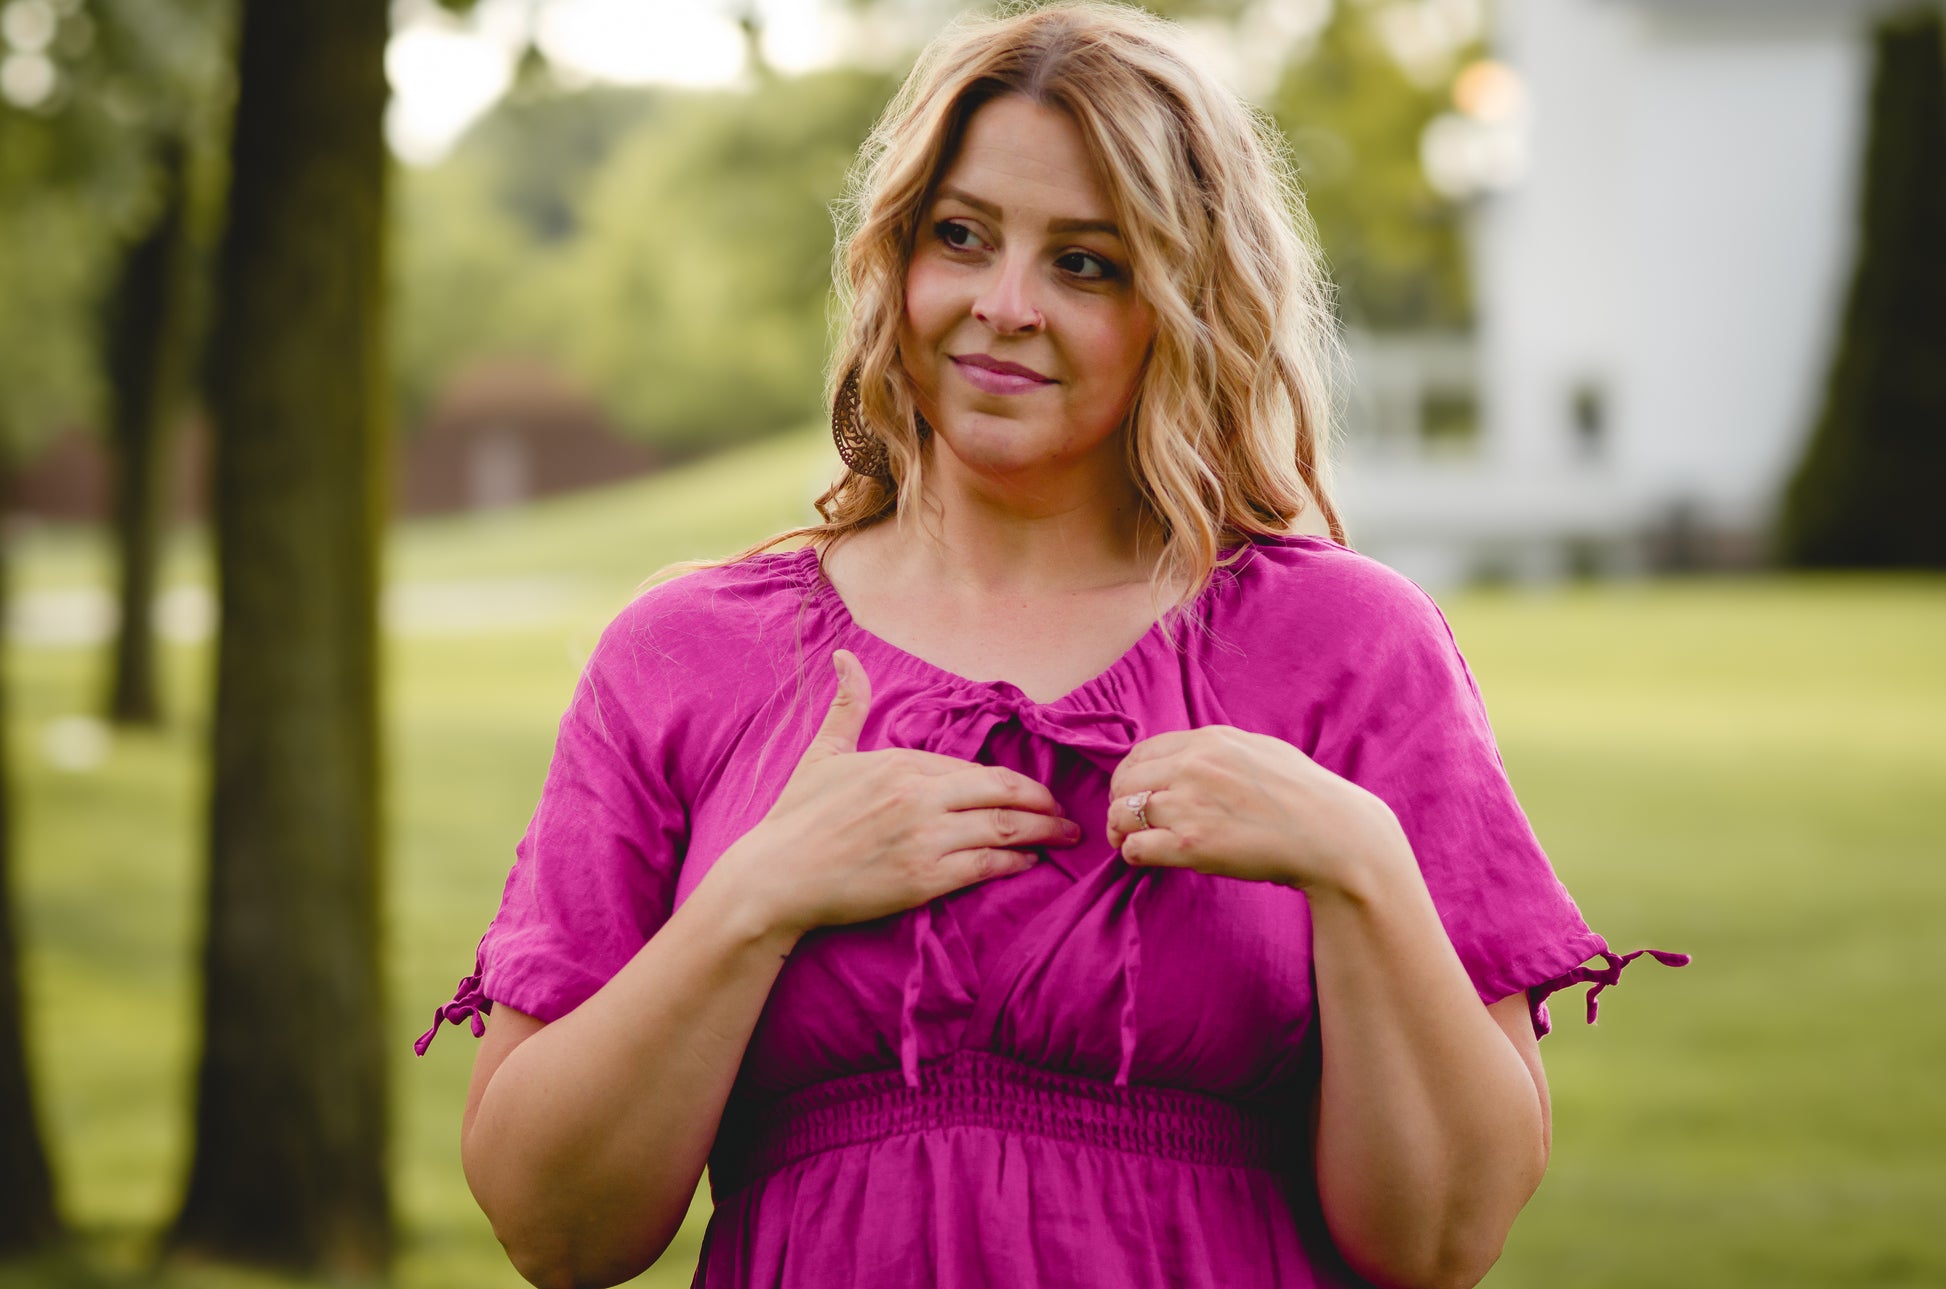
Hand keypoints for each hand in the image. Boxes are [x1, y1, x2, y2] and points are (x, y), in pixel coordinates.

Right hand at [724, 650, 1079, 936]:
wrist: (775, 877)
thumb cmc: (796, 818)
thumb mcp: (823, 754)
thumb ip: (847, 706)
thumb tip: (846, 657)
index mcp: (899, 762)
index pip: (972, 768)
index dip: (1007, 782)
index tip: (1030, 791)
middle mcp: (917, 795)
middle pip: (1001, 792)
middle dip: (1041, 802)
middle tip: (1065, 813)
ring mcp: (924, 836)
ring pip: (1003, 827)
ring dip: (1042, 832)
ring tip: (1063, 837)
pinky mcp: (924, 877)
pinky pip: (986, 864)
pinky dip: (1016, 861)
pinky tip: (1031, 862)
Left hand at [1103, 726, 1409, 893]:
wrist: (1334, 835)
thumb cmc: (1305, 795)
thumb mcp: (1262, 750)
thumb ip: (1222, 749)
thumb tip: (1194, 754)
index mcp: (1209, 741)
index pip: (1141, 752)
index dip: (1131, 776)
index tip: (1135, 794)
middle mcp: (1193, 767)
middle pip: (1124, 782)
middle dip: (1120, 804)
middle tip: (1126, 824)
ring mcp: (1189, 805)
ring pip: (1121, 815)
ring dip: (1121, 832)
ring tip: (1132, 843)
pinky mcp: (1190, 845)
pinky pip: (1135, 848)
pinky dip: (1134, 856)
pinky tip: (1148, 860)